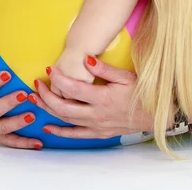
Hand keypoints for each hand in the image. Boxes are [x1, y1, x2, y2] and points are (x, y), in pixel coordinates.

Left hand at [29, 56, 153, 138]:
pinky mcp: (99, 133)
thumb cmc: (141, 92)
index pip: (73, 88)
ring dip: (49, 110)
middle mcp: (96, 114)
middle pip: (63, 106)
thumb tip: (86, 58)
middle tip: (37, 84)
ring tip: (36, 100)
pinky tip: (49, 126)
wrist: (155, 114)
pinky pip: (76, 134)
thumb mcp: (125, 76)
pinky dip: (61, 131)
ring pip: (66, 120)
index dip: (58, 79)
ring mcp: (96, 126)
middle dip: (47, 95)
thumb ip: (103, 69)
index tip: (49, 70)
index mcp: (102, 98)